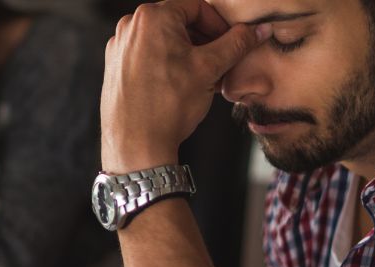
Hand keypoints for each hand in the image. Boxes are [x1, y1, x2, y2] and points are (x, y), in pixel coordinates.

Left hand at [100, 0, 268, 172]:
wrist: (135, 145)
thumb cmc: (168, 106)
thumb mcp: (210, 68)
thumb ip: (237, 43)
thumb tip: (259, 30)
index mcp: (152, 18)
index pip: (197, 7)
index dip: (220, 25)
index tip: (232, 43)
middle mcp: (130, 27)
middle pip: (179, 23)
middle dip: (205, 42)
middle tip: (223, 62)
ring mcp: (119, 47)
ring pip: (164, 41)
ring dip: (189, 55)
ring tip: (206, 78)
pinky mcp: (115, 67)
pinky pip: (148, 56)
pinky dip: (168, 65)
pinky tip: (183, 86)